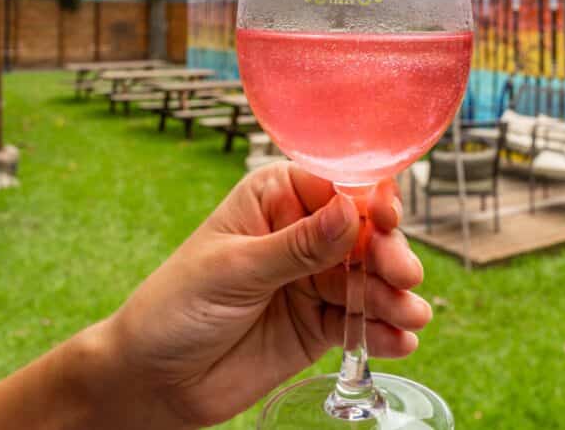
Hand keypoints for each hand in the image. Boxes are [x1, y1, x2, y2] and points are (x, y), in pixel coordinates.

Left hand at [99, 162, 430, 427]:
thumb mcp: (234, 270)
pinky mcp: (321, 323)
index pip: (337, 186)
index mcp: (277, 197)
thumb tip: (350, 212)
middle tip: (402, 276)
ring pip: (370, 279)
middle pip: (364, 233)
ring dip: (394, 295)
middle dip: (388, 253)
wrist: (154, 379)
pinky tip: (399, 341)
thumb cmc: (176, 306)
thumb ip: (296, 247)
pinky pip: (361, 321)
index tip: (387, 217)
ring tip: (410, 316)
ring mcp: (315, 279)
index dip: (368, 199)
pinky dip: (384, 331)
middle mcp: (303, 232)